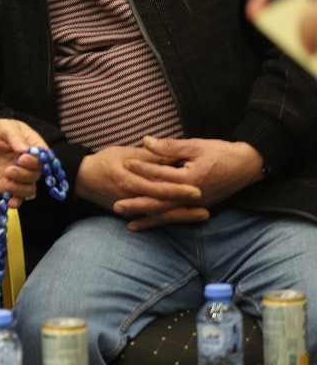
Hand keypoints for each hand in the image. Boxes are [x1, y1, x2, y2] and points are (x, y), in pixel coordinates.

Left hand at [0, 118, 46, 207]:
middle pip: (37, 174)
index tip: (23, 158)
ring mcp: (20, 176)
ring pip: (30, 188)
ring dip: (20, 187)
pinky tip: (11, 201)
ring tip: (6, 178)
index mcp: (33, 147)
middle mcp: (30, 164)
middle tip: (10, 168)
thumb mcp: (4, 127)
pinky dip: (16, 201)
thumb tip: (24, 149)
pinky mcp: (8, 185)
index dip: (37, 161)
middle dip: (25, 173)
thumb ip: (14, 136)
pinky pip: (17, 197)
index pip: (44, 157)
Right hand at [76, 144, 205, 229]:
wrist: (82, 177)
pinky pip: (151, 218)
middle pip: (162, 206)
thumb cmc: (104, 161)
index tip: (197, 189)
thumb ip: (149, 156)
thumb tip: (172, 155)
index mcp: (129, 180)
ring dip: (181, 216)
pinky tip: (182, 221)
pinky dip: (167, 220)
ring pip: (159, 215)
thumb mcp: (125, 153)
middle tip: (206, 208)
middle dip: (185, 208)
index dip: (178, 190)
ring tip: (202, 215)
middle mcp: (131, 198)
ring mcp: (130, 208)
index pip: (158, 188)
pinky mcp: (129, 213)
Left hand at [116, 137, 264, 229]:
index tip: (124, 164)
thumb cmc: (222, 153)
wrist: (249, 165)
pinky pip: (176, 217)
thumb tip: (145, 141)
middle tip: (115, 205)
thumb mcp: (196, 145)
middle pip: (160, 203)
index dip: (141, 169)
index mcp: (190, 179)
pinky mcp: (199, 207)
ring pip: (167, 214)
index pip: (160, 175)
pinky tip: (146, 223)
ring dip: (146, 217)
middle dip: (137, 204)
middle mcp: (193, 196)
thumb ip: (169, 146)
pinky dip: (160, 221)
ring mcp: (196, 204)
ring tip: (125, 219)